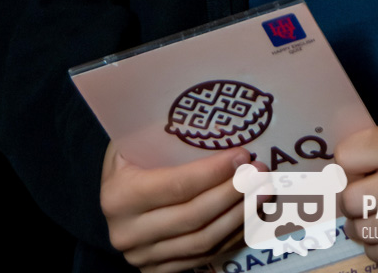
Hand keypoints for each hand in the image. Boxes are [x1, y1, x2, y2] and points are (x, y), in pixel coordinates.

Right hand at [100, 140, 261, 271]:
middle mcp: (128, 232)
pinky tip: (250, 216)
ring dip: (240, 217)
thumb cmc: (130, 159)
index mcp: (120, 195)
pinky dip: (231, 237)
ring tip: (264, 192)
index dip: (213, 172)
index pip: (177, 186)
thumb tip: (220, 121)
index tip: (243, 155)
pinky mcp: (158, 271)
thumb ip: (168, 133)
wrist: (113, 199)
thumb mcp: (135, 140)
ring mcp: (143, 257)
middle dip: (234, 193)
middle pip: (194, 216)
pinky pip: (203, 257)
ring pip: (203, 241)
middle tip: (260, 173)